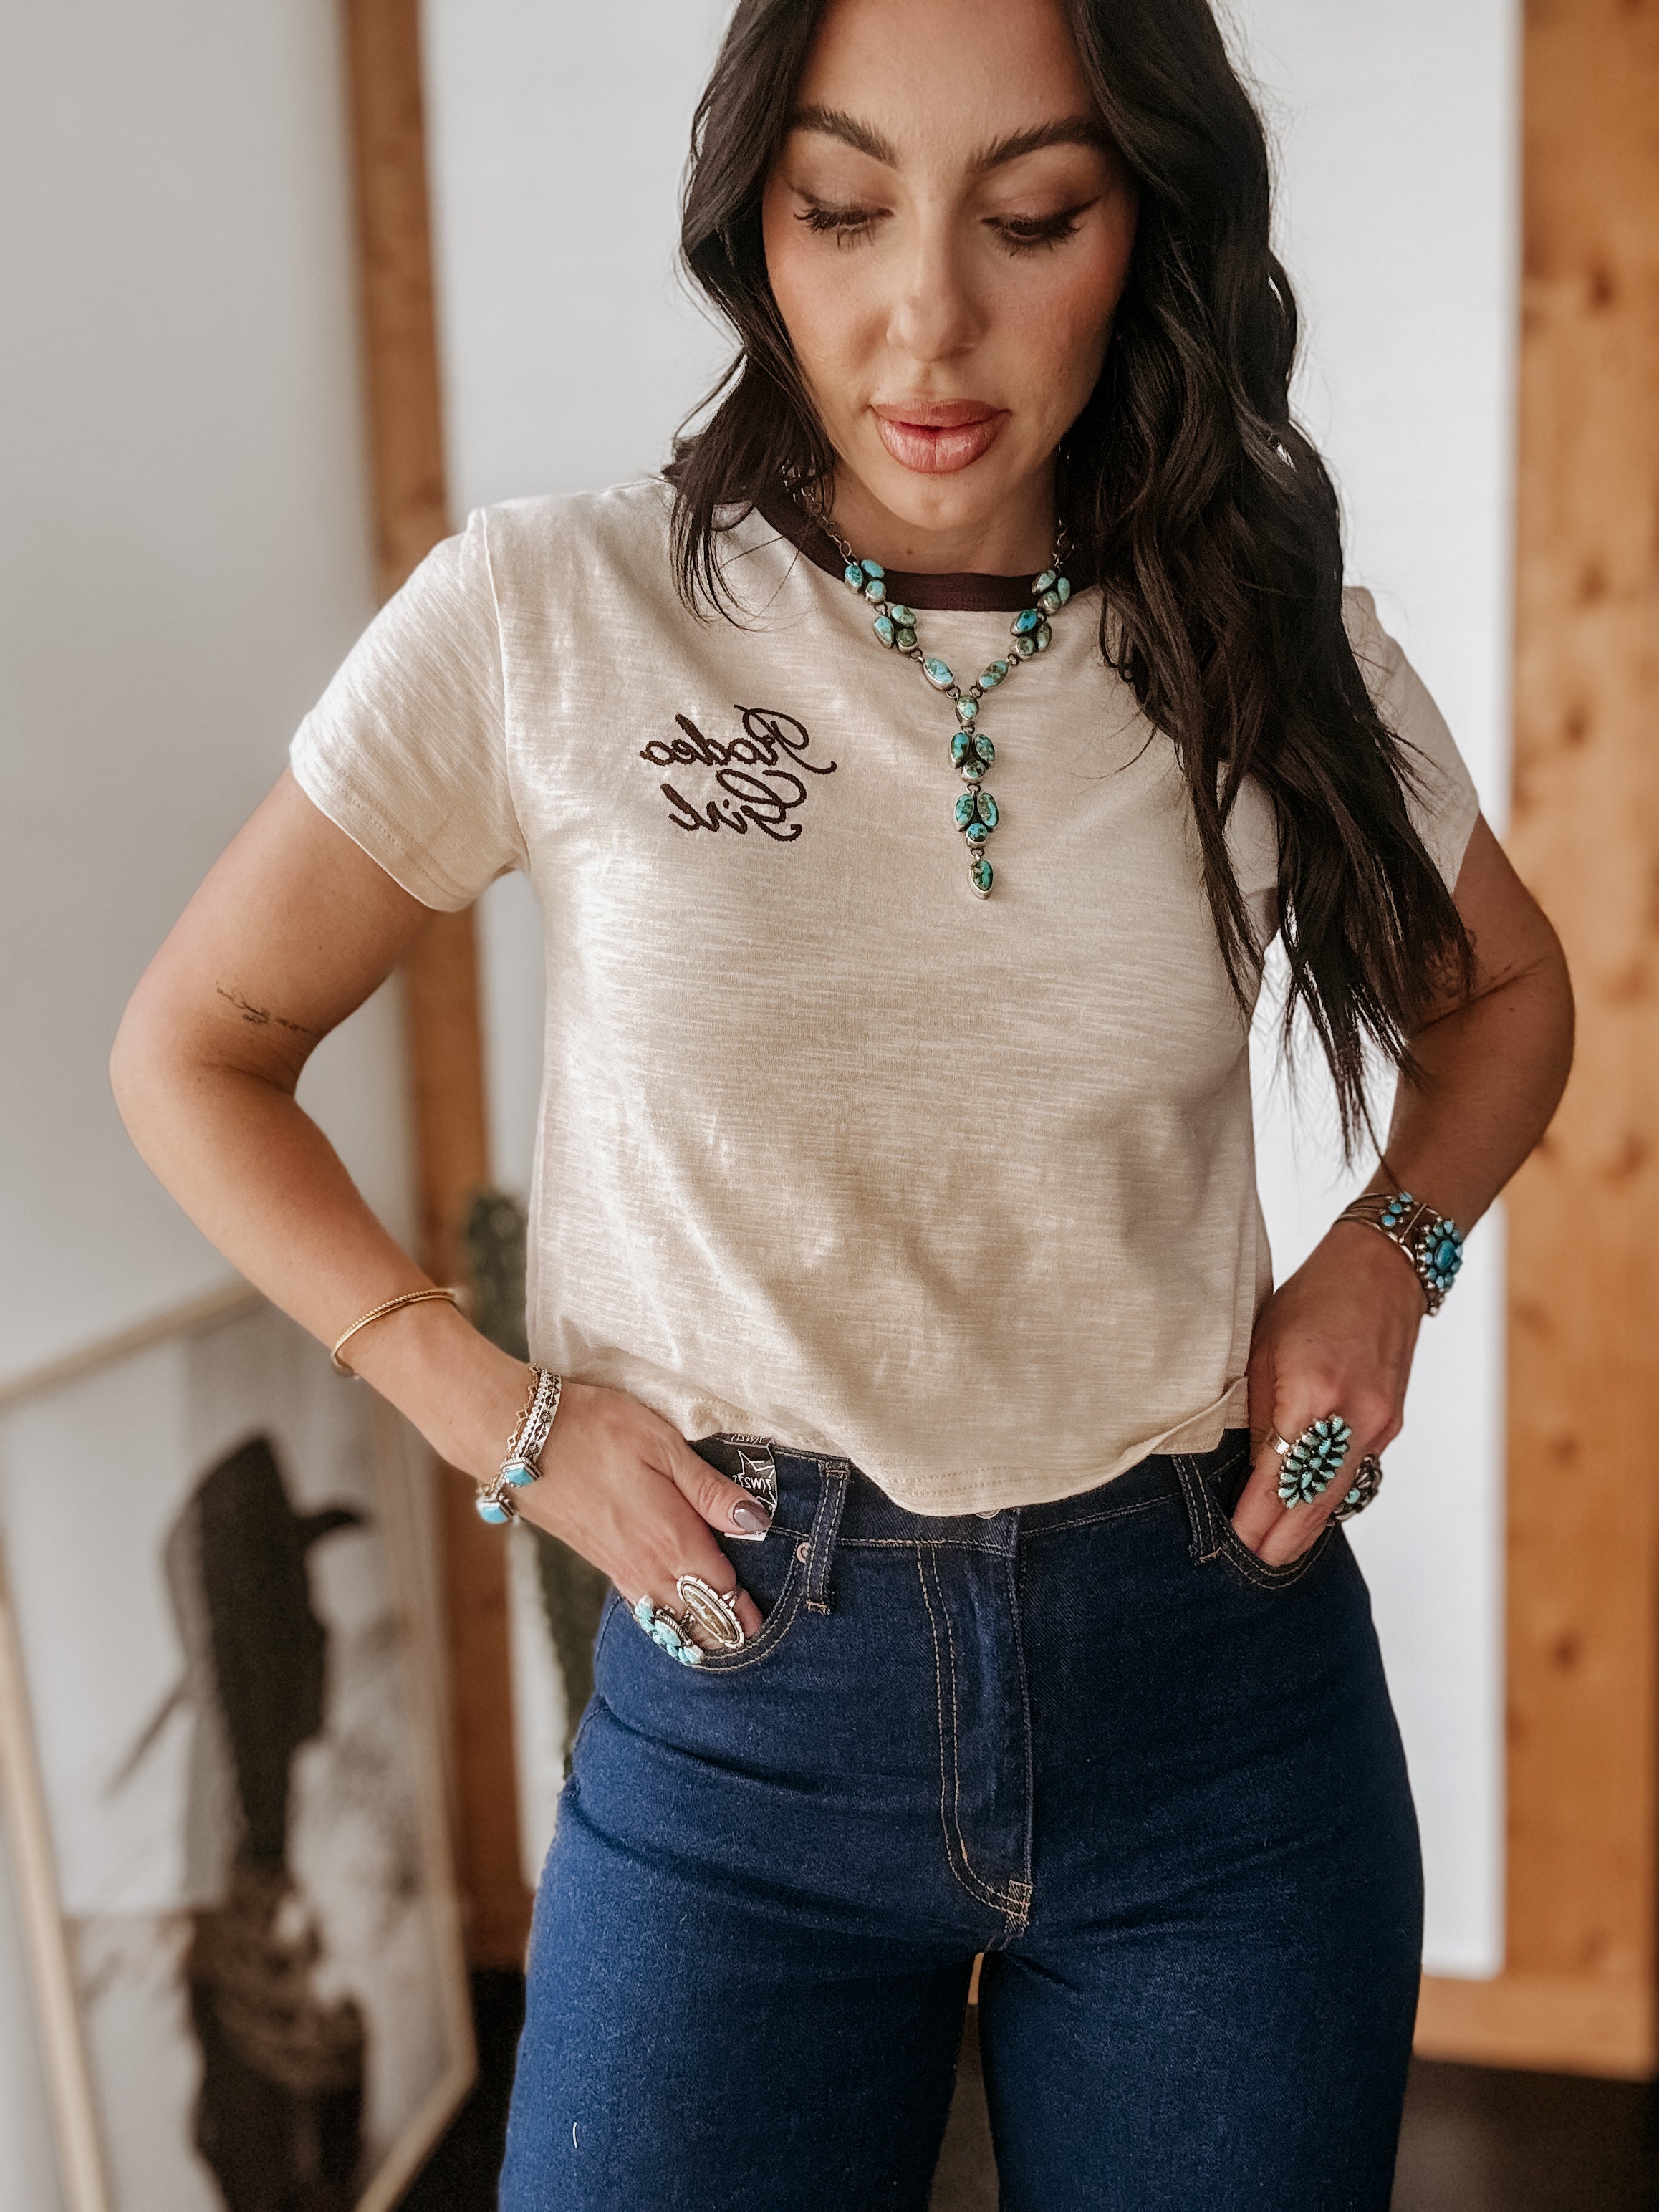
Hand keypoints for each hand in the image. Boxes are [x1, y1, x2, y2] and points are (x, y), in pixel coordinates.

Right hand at [514, 1381, 767, 1642]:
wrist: (521, 1438)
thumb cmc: (596, 1430)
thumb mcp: (664, 1446)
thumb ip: (711, 1490)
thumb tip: (756, 1522)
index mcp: (672, 1538)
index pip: (719, 1592)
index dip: (744, 1611)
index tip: (762, 1626)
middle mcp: (646, 1564)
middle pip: (693, 1615)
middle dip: (722, 1629)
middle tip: (747, 1638)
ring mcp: (618, 1566)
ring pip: (663, 1616)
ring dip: (691, 1629)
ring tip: (716, 1637)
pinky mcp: (598, 1559)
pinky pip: (638, 1603)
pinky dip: (660, 1617)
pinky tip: (666, 1613)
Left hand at [1233, 1223, 1425, 1564]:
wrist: (1384, 1269)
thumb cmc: (1314, 1297)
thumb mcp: (1263, 1343)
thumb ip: (1254, 1408)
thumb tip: (1241, 1464)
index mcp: (1312, 1393)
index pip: (1279, 1477)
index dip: (1255, 1517)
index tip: (1233, 1543)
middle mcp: (1354, 1417)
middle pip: (1315, 1501)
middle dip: (1281, 1539)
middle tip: (1249, 1565)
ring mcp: (1378, 1424)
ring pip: (1339, 1494)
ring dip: (1306, 1525)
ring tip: (1272, 1550)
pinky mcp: (1390, 1424)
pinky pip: (1355, 1472)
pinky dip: (1328, 1495)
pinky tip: (1305, 1511)